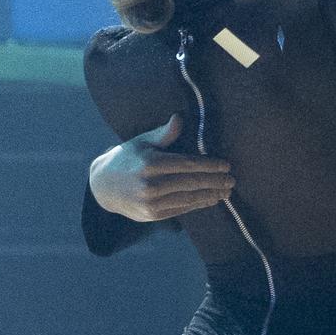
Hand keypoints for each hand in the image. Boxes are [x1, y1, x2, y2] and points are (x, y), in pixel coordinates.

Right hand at [88, 114, 234, 221]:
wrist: (103, 186)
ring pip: (188, 199)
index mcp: (150, 163)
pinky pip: (181, 209)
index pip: (187, 165)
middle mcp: (150, 185)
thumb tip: (179, 119)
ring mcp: (151, 202)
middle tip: (232, 180)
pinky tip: (210, 200)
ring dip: (210, 196)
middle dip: (215, 182)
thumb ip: (163, 133)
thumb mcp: (141, 141)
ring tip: (226, 192)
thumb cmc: (127, 158)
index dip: (209, 166)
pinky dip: (197, 205)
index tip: (226, 165)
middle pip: (191, 183)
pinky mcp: (152, 215)